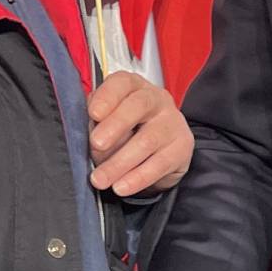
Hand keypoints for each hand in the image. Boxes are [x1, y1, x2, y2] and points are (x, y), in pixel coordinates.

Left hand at [87, 71, 193, 195]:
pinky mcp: (182, 147)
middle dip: (115, 126)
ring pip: (146, 141)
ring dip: (119, 163)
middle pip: (138, 106)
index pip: (122, 83)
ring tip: (100, 179)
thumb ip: (97, 122)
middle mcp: (156, 99)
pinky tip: (121, 187)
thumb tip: (90, 135)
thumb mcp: (107, 120)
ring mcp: (172, 122)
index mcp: (133, 87)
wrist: (160, 149)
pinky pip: (159, 164)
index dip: (107, 97)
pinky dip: (137, 178)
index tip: (93, 113)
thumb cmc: (126, 129)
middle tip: (96, 145)